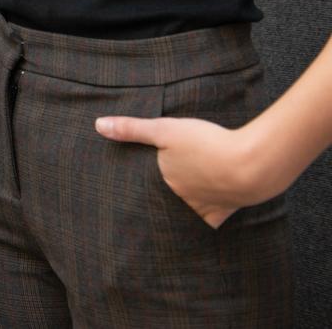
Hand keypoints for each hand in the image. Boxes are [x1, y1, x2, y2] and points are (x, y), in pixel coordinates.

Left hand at [95, 115, 262, 227]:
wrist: (251, 165)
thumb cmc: (206, 144)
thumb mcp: (165, 129)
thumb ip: (132, 129)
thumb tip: (97, 126)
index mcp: (164, 181)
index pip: (144, 188)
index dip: (136, 189)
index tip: (122, 194)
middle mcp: (181, 199)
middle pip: (164, 203)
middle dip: (156, 203)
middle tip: (143, 205)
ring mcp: (204, 208)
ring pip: (185, 213)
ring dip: (179, 211)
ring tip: (169, 210)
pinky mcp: (226, 211)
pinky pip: (211, 221)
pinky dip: (205, 221)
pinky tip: (200, 223)